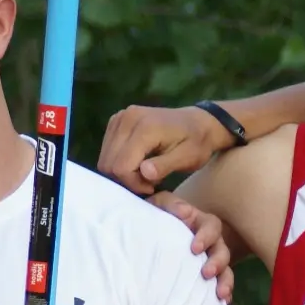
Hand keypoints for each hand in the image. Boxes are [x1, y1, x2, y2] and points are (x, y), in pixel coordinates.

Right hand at [98, 103, 231, 194]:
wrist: (199, 122)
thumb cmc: (197, 143)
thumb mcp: (188, 158)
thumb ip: (165, 165)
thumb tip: (144, 172)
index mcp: (145, 127)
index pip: (121, 166)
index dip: (133, 183)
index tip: (153, 187)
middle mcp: (128, 118)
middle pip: (109, 163)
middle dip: (127, 179)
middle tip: (149, 182)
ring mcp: (120, 117)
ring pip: (106, 158)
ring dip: (122, 172)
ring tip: (146, 173)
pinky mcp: (117, 120)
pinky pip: (108, 150)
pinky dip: (119, 161)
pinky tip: (138, 163)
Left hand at [150, 192, 234, 302]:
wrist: (149, 234)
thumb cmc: (157, 217)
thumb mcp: (159, 205)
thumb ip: (170, 204)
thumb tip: (185, 212)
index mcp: (201, 223)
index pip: (211, 226)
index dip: (206, 236)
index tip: (194, 248)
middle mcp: (211, 243)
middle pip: (223, 251)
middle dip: (217, 262)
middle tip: (206, 273)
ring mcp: (211, 261)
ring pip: (226, 271)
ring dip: (225, 281)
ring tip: (220, 294)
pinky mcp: (207, 278)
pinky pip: (221, 286)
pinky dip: (225, 293)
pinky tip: (222, 302)